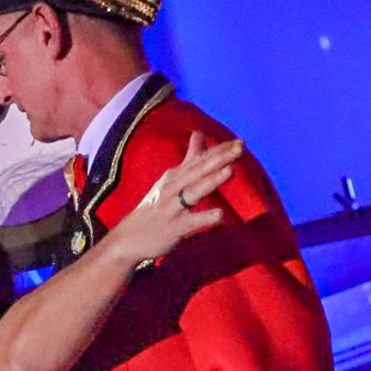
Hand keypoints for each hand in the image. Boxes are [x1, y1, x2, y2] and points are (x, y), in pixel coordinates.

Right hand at [105, 133, 241, 265]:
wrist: (130, 238)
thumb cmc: (155, 207)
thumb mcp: (170, 179)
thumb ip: (189, 158)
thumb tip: (199, 133)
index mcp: (175, 176)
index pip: (200, 159)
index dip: (219, 150)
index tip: (239, 141)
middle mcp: (173, 187)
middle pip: (199, 170)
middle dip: (220, 158)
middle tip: (240, 147)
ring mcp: (173, 207)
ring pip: (194, 192)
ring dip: (211, 181)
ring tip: (230, 170)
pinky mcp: (174, 227)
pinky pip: (191, 222)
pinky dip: (204, 218)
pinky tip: (220, 214)